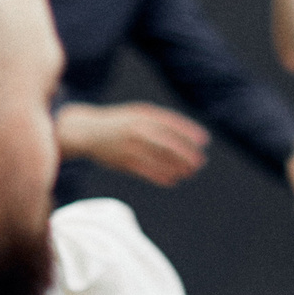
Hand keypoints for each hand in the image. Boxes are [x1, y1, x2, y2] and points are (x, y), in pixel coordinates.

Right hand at [57, 102, 209, 186]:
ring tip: (188, 173)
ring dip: (176, 167)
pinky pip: (145, 171)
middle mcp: (137, 130)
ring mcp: (129, 146)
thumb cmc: (119, 122)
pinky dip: (160, 176)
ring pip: (158, 159)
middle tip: (200, 162)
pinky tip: (171, 180)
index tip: (204, 140)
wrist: (88, 131)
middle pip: (167, 143)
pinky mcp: (122, 161)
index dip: (189, 132)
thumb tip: (185, 133)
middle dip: (186, 153)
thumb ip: (159, 121)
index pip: (171, 123)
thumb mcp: (138, 114)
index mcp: (142, 115)